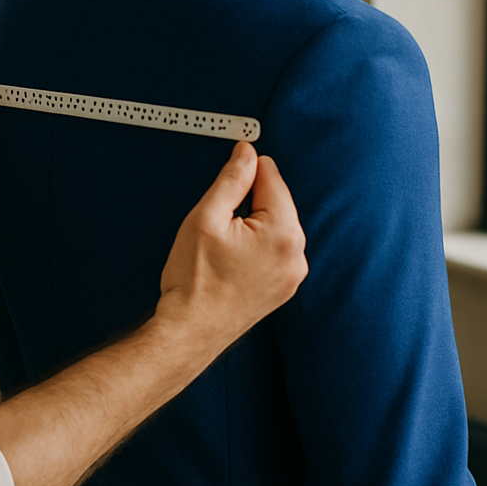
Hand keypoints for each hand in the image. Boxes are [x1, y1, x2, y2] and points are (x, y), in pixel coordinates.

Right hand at [154, 140, 306, 344]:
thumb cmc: (195, 282)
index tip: (228, 170)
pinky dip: (254, 247)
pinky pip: (273, 251)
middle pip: (277, 203)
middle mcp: (296, 255)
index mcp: (283, 233)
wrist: (190, 331)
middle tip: (215, 221)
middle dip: (248, 202)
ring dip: (251, 226)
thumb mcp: (206, 218)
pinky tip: (229, 261)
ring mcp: (292, 275)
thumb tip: (246, 154)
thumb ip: (232, 180)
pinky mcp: (283, 288)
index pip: (272, 178)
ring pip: (274, 228)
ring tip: (220, 247)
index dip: (245, 170)